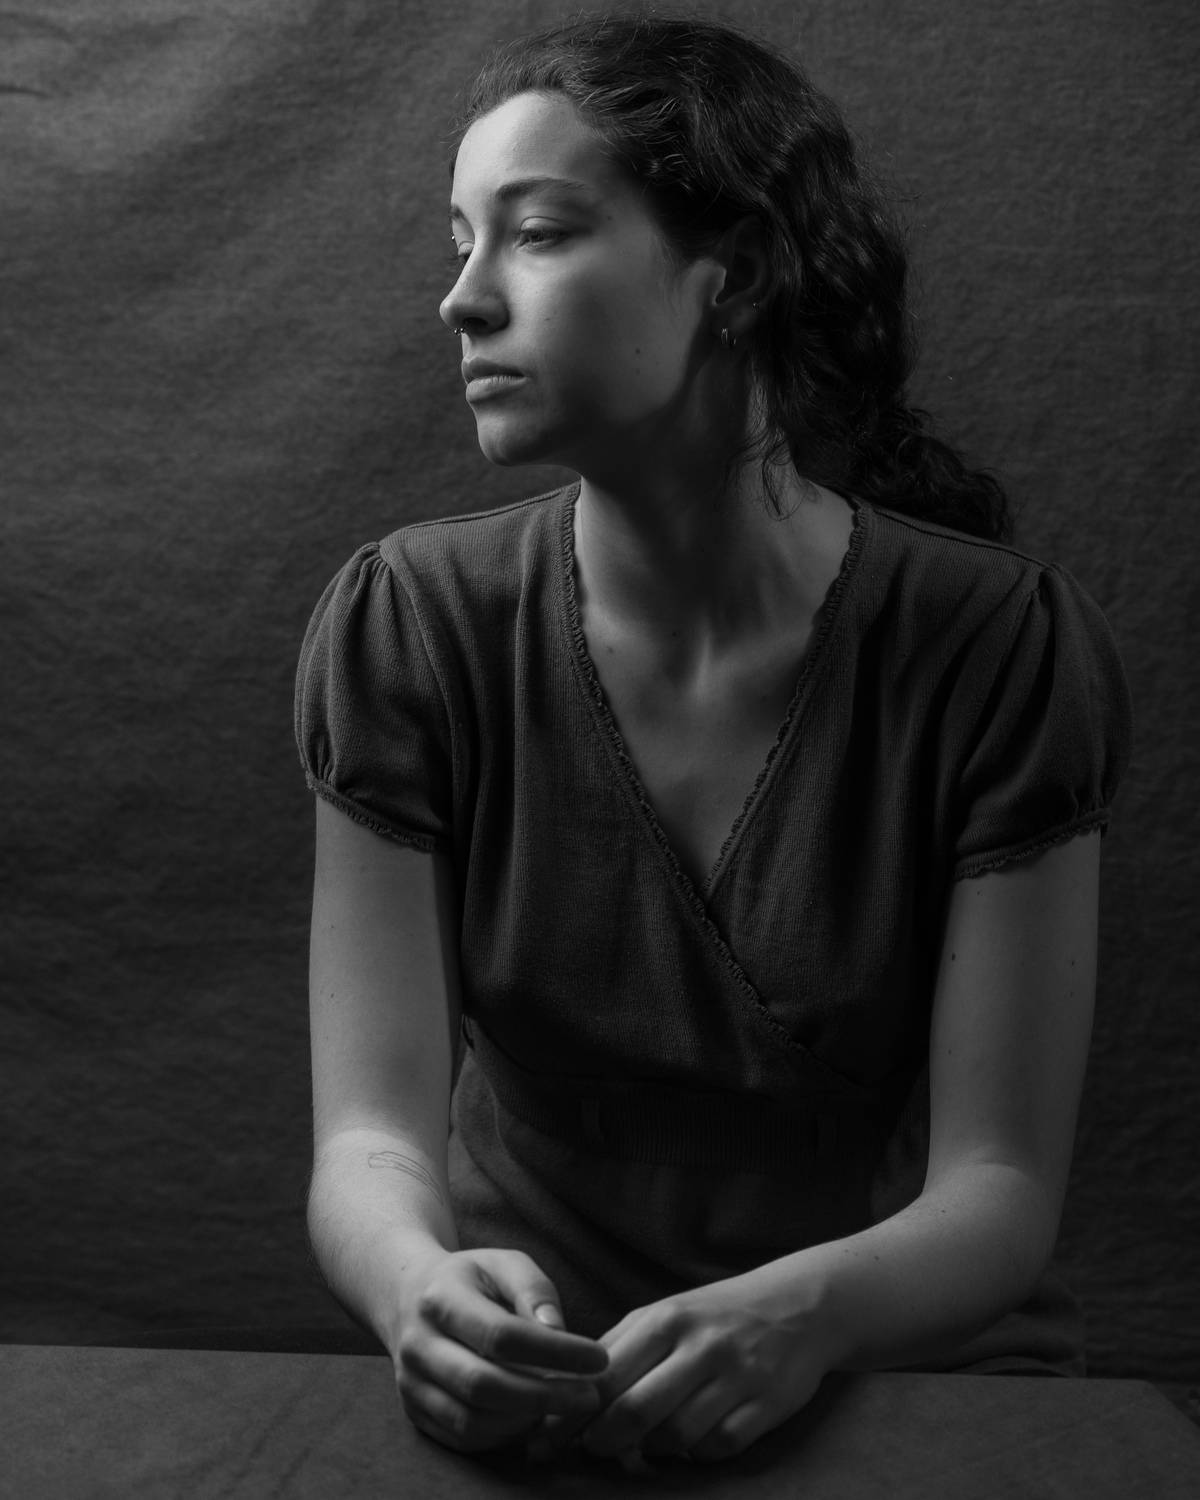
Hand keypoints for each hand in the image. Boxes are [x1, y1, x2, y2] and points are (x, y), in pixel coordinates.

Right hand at [392, 1246, 609, 1453]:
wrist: (408, 1297)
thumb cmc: (471, 1279)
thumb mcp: (503, 1263)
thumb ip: (533, 1290)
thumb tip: (558, 1331)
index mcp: (440, 1298)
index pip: (500, 1334)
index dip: (554, 1351)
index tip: (597, 1357)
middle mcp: (418, 1345)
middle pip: (483, 1385)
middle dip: (545, 1396)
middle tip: (590, 1395)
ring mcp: (411, 1384)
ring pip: (471, 1420)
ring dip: (526, 1419)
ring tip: (564, 1404)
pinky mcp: (415, 1413)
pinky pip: (463, 1438)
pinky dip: (504, 1434)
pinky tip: (533, 1416)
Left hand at [529, 1271, 831, 1463]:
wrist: (800, 1304)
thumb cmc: (715, 1315)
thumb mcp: (666, 1314)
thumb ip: (621, 1349)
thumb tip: (567, 1393)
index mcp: (666, 1318)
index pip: (605, 1375)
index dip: (571, 1414)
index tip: (546, 1440)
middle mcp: (700, 1345)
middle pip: (635, 1411)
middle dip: (603, 1442)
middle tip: (593, 1452)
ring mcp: (736, 1376)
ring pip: (674, 1437)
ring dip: (651, 1452)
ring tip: (645, 1447)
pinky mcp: (768, 1404)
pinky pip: (718, 1448)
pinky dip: (696, 1454)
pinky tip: (692, 1443)